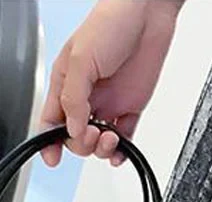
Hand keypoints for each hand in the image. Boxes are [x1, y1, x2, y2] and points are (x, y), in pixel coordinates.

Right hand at [40, 0, 182, 167]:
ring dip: (103, 147)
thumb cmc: (110, 25)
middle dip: (82, 143)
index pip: (51, 120)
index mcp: (65, 83)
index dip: (49, 142)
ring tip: (111, 137)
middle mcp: (86, 96)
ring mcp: (109, 104)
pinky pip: (125, 139)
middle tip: (93, 133)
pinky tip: (123, 151)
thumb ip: (74, 98)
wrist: (147, 17)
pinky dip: (123, 150)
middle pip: (75, 136)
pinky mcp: (131, 108)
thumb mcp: (81, 60)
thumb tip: (71, 129)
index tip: (53, 158)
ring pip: (99, 141)